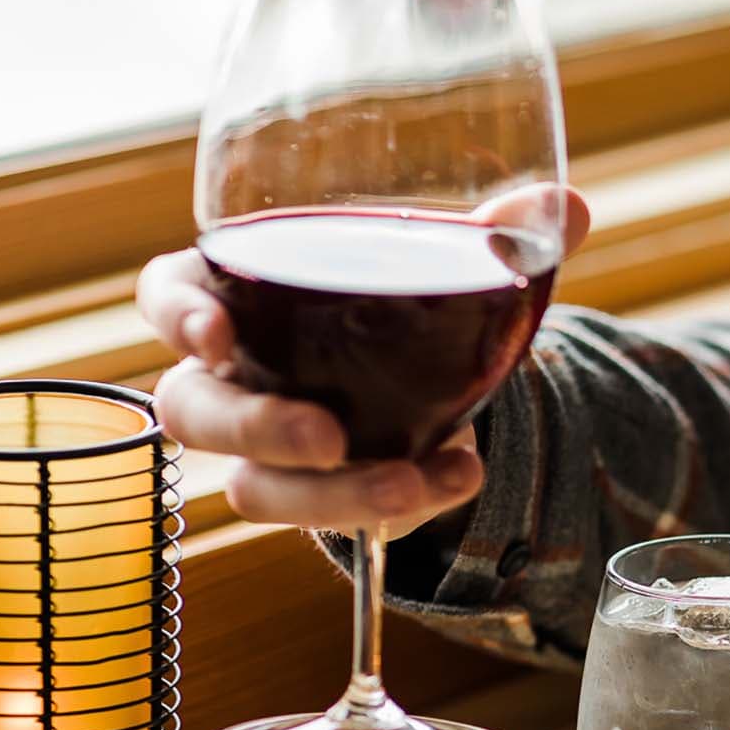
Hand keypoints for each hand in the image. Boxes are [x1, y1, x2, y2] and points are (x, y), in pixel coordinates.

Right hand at [138, 186, 590, 530]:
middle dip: (256, 430)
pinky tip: (458, 477)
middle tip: (327, 438)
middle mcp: (232, 376)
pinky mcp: (319, 498)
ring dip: (332, 495)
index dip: (178, 316)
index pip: (167, 296)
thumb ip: (500, 232)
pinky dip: (403, 506)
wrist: (436, 375)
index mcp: (235, 293)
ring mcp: (267, 449)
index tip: (216, 334)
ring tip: (409, 482)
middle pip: (193, 412)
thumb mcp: (444, 258)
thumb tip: (562, 207)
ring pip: (254, 490)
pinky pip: (338, 522)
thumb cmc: (401, 297)